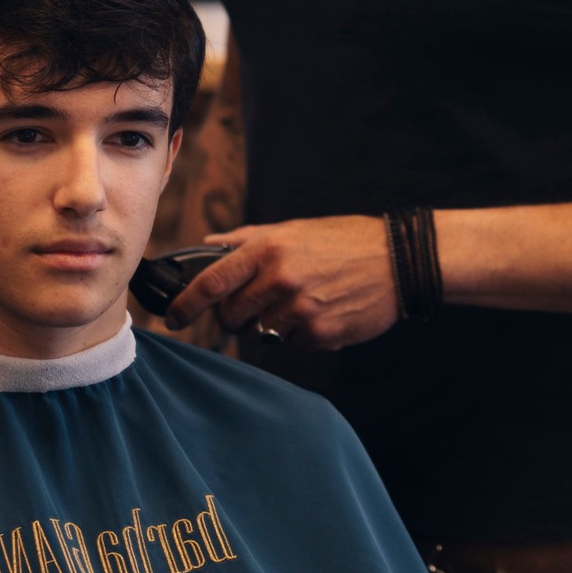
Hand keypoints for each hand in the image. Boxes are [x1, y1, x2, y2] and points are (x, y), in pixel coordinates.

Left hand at [165, 217, 398, 350]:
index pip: (211, 283)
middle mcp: (280, 280)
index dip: (186, 305)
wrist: (398, 260)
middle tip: (251, 309)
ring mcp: (301, 309)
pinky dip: (301, 333)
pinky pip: (294, 343)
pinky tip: (322, 311)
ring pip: (262, 332)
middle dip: (233, 318)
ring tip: (300, 303)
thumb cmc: (345, 240)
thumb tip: (210, 244)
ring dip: (271, 324)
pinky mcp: (320, 333)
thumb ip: (248, 240)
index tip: (174, 319)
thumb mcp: (293, 229)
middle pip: (231, 316)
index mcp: (268, 250)